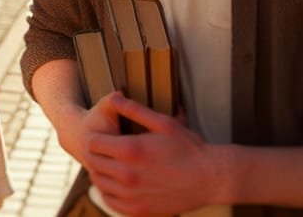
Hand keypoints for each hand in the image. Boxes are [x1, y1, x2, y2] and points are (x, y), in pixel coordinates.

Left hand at [86, 94, 222, 215]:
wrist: (209, 179)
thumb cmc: (188, 147)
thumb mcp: (162, 122)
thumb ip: (134, 109)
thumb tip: (114, 97)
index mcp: (129, 150)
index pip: (93, 144)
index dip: (97, 137)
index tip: (106, 136)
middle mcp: (127, 176)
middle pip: (93, 163)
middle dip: (98, 154)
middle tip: (108, 149)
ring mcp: (132, 197)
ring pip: (99, 183)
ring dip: (102, 172)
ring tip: (113, 163)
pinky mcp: (139, 211)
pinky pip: (111, 202)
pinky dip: (110, 191)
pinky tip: (119, 182)